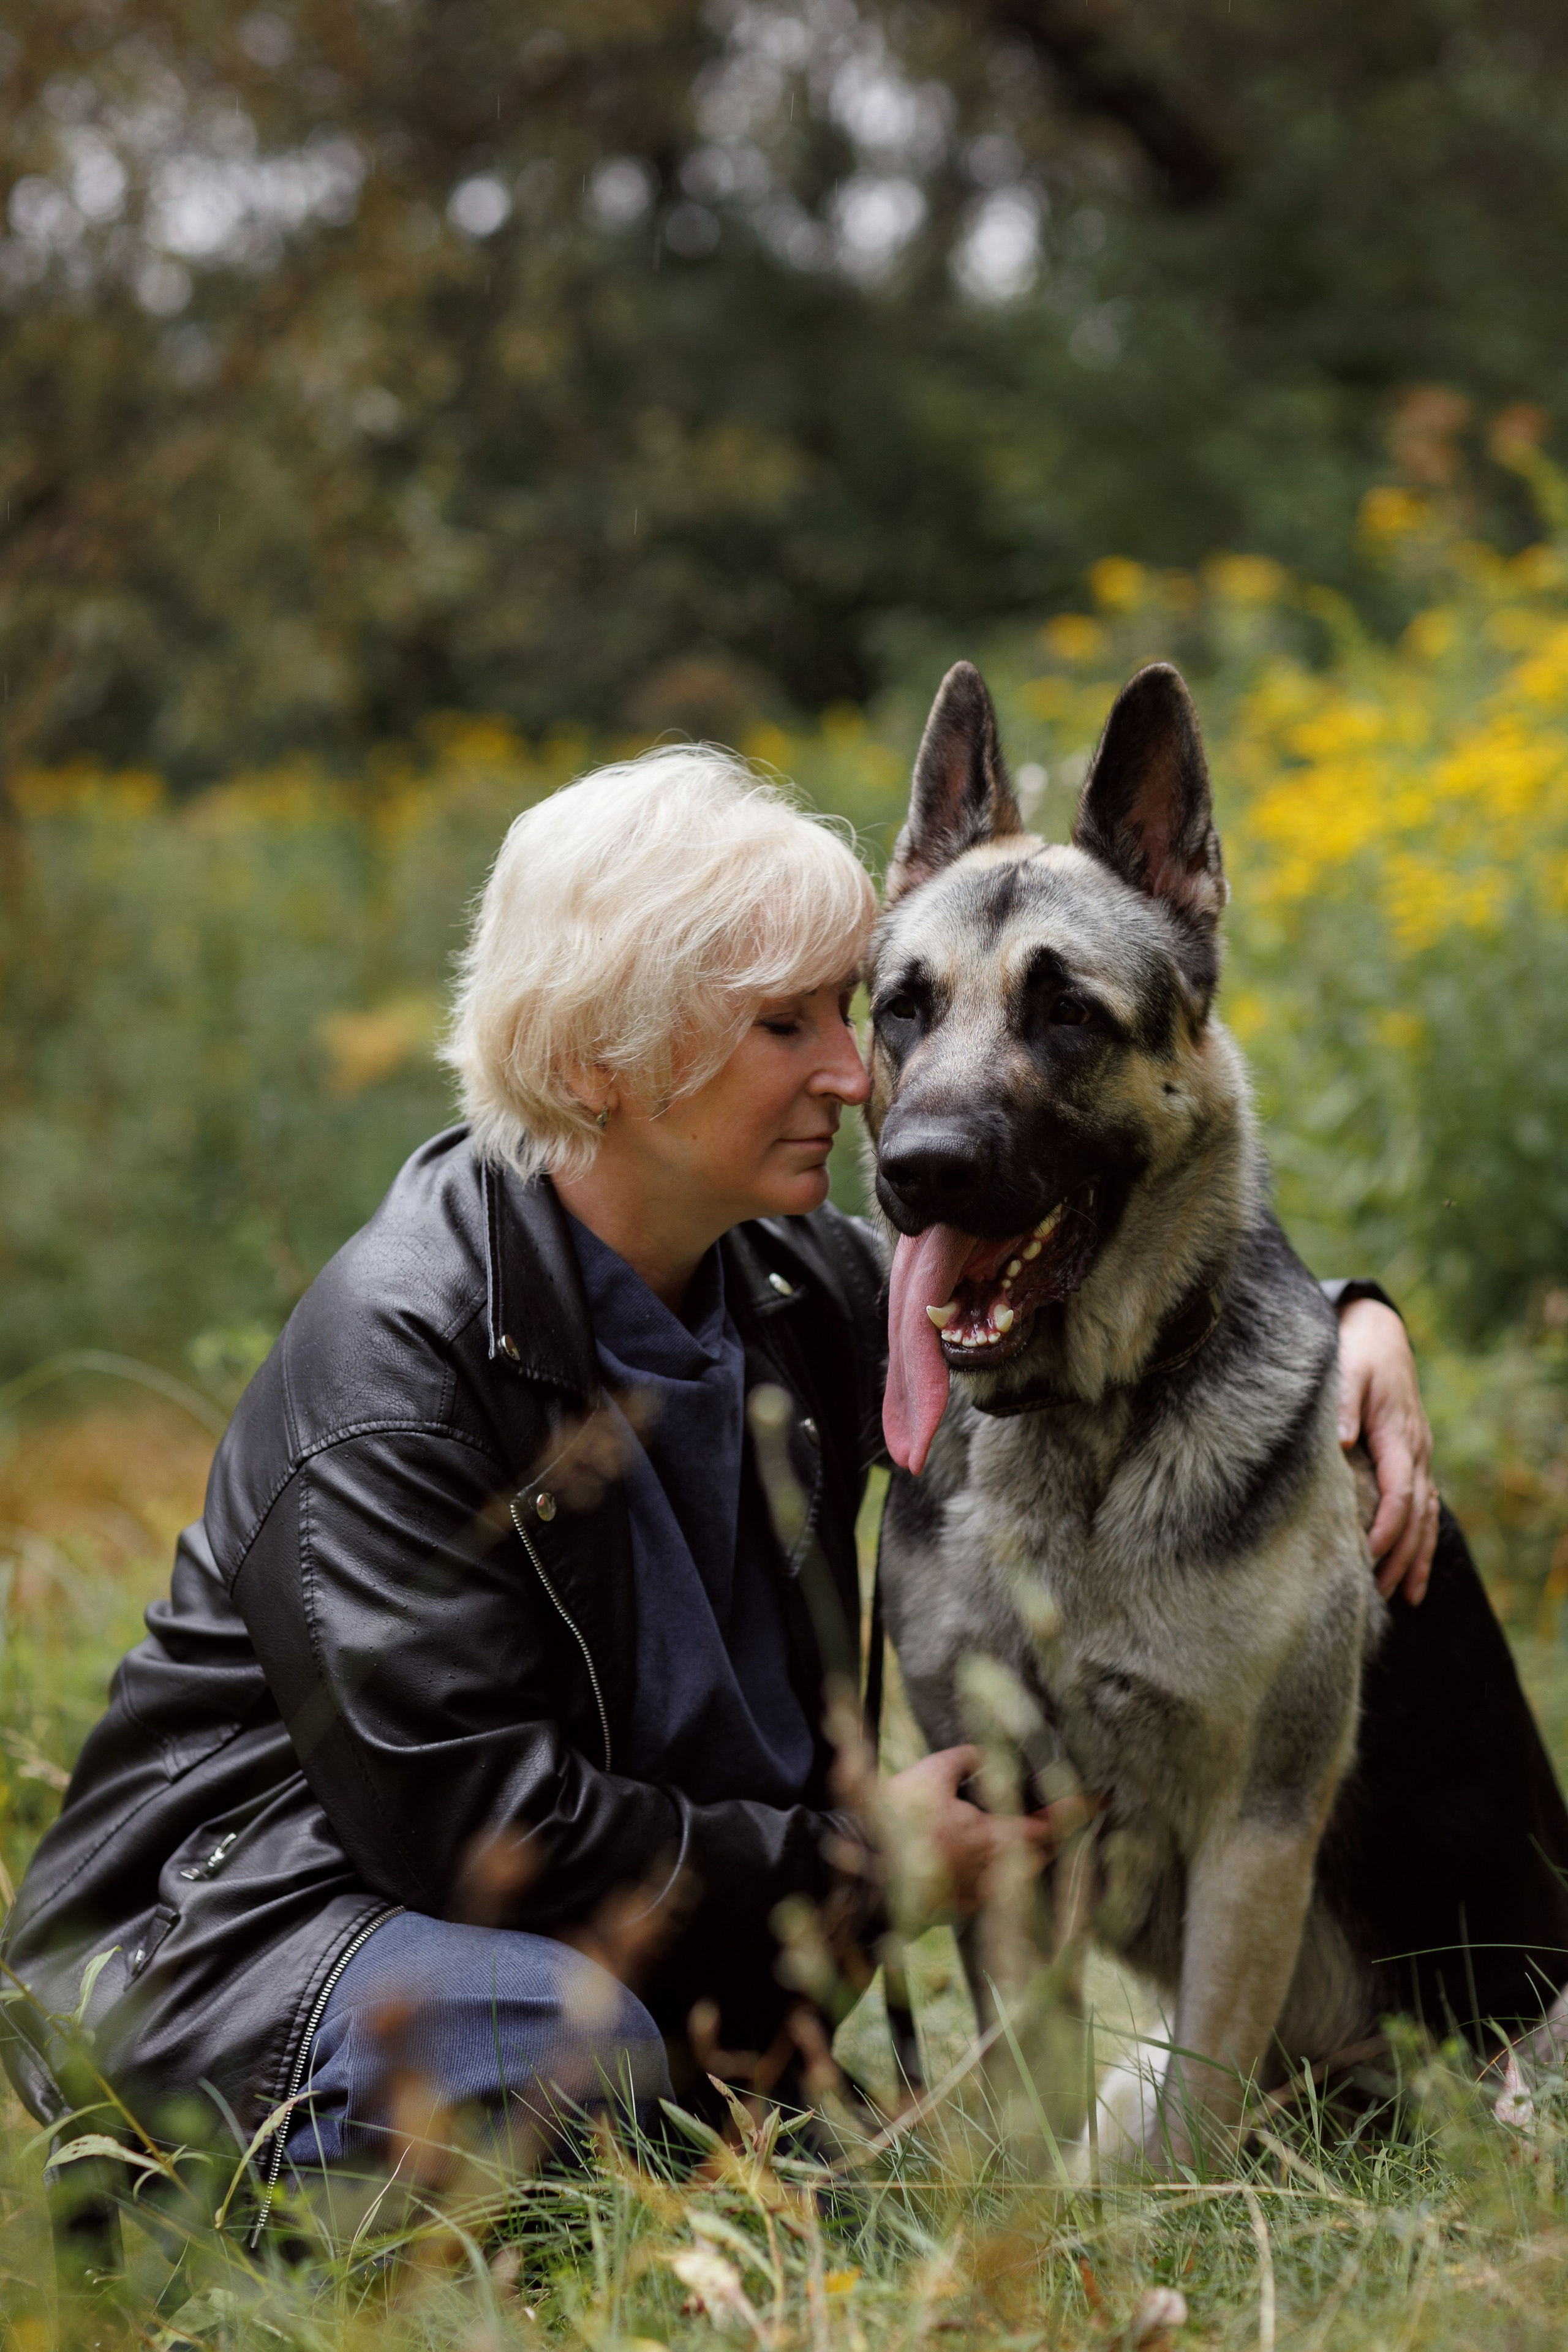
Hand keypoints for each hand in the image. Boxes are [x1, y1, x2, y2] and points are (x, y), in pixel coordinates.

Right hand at [879, 1744, 1086, 1925]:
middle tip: (1057, 1807)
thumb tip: (983, 1751)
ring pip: (1015, 1870)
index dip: (1080, 1809)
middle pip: (1039, 1852)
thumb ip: (962, 1759)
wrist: (861, 1881)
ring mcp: (978, 1896)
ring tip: (1010, 1824)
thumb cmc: (894, 1826)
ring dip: (1021, 1848)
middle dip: (1050, 1830)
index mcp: (993, 1839)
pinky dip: (993, 1866)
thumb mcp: (929, 1776)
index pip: (1052, 1824)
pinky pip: (990, 1885)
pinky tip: (970, 1850)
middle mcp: (994, 1873)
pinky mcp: (960, 1909)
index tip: (1104, 1797)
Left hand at [1336, 1297, 1437, 1604]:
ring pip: (1426, 1515)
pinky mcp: (1412, 1458)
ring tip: (1403, 1596)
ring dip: (1415, 1556)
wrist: (1379, 1334)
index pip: (1400, 1492)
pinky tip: (1412, 1568)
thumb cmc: (1358, 1353)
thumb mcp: (1348, 1371)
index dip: (1386, 1526)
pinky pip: (1424, 1505)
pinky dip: (1420, 1537)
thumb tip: (1341, 1442)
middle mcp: (1415, 1450)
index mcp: (1398, 1435)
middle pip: (1416, 1513)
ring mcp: (1418, 1455)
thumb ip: (1343, 1406)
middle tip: (1380, 1593)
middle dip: (1401, 1555)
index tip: (1366, 1556)